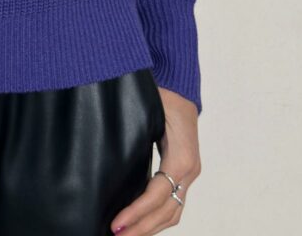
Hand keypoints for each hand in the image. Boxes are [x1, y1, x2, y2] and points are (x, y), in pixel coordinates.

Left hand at [109, 87, 200, 233]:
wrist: (178, 80)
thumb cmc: (160, 92)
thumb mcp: (149, 111)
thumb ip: (136, 135)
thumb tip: (112, 157)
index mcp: (181, 158)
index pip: (156, 196)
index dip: (136, 213)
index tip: (115, 224)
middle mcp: (189, 169)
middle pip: (167, 211)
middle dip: (142, 228)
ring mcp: (189, 171)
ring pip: (173, 211)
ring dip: (150, 227)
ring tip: (126, 235)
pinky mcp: (183, 169)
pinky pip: (173, 201)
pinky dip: (157, 216)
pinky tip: (140, 221)